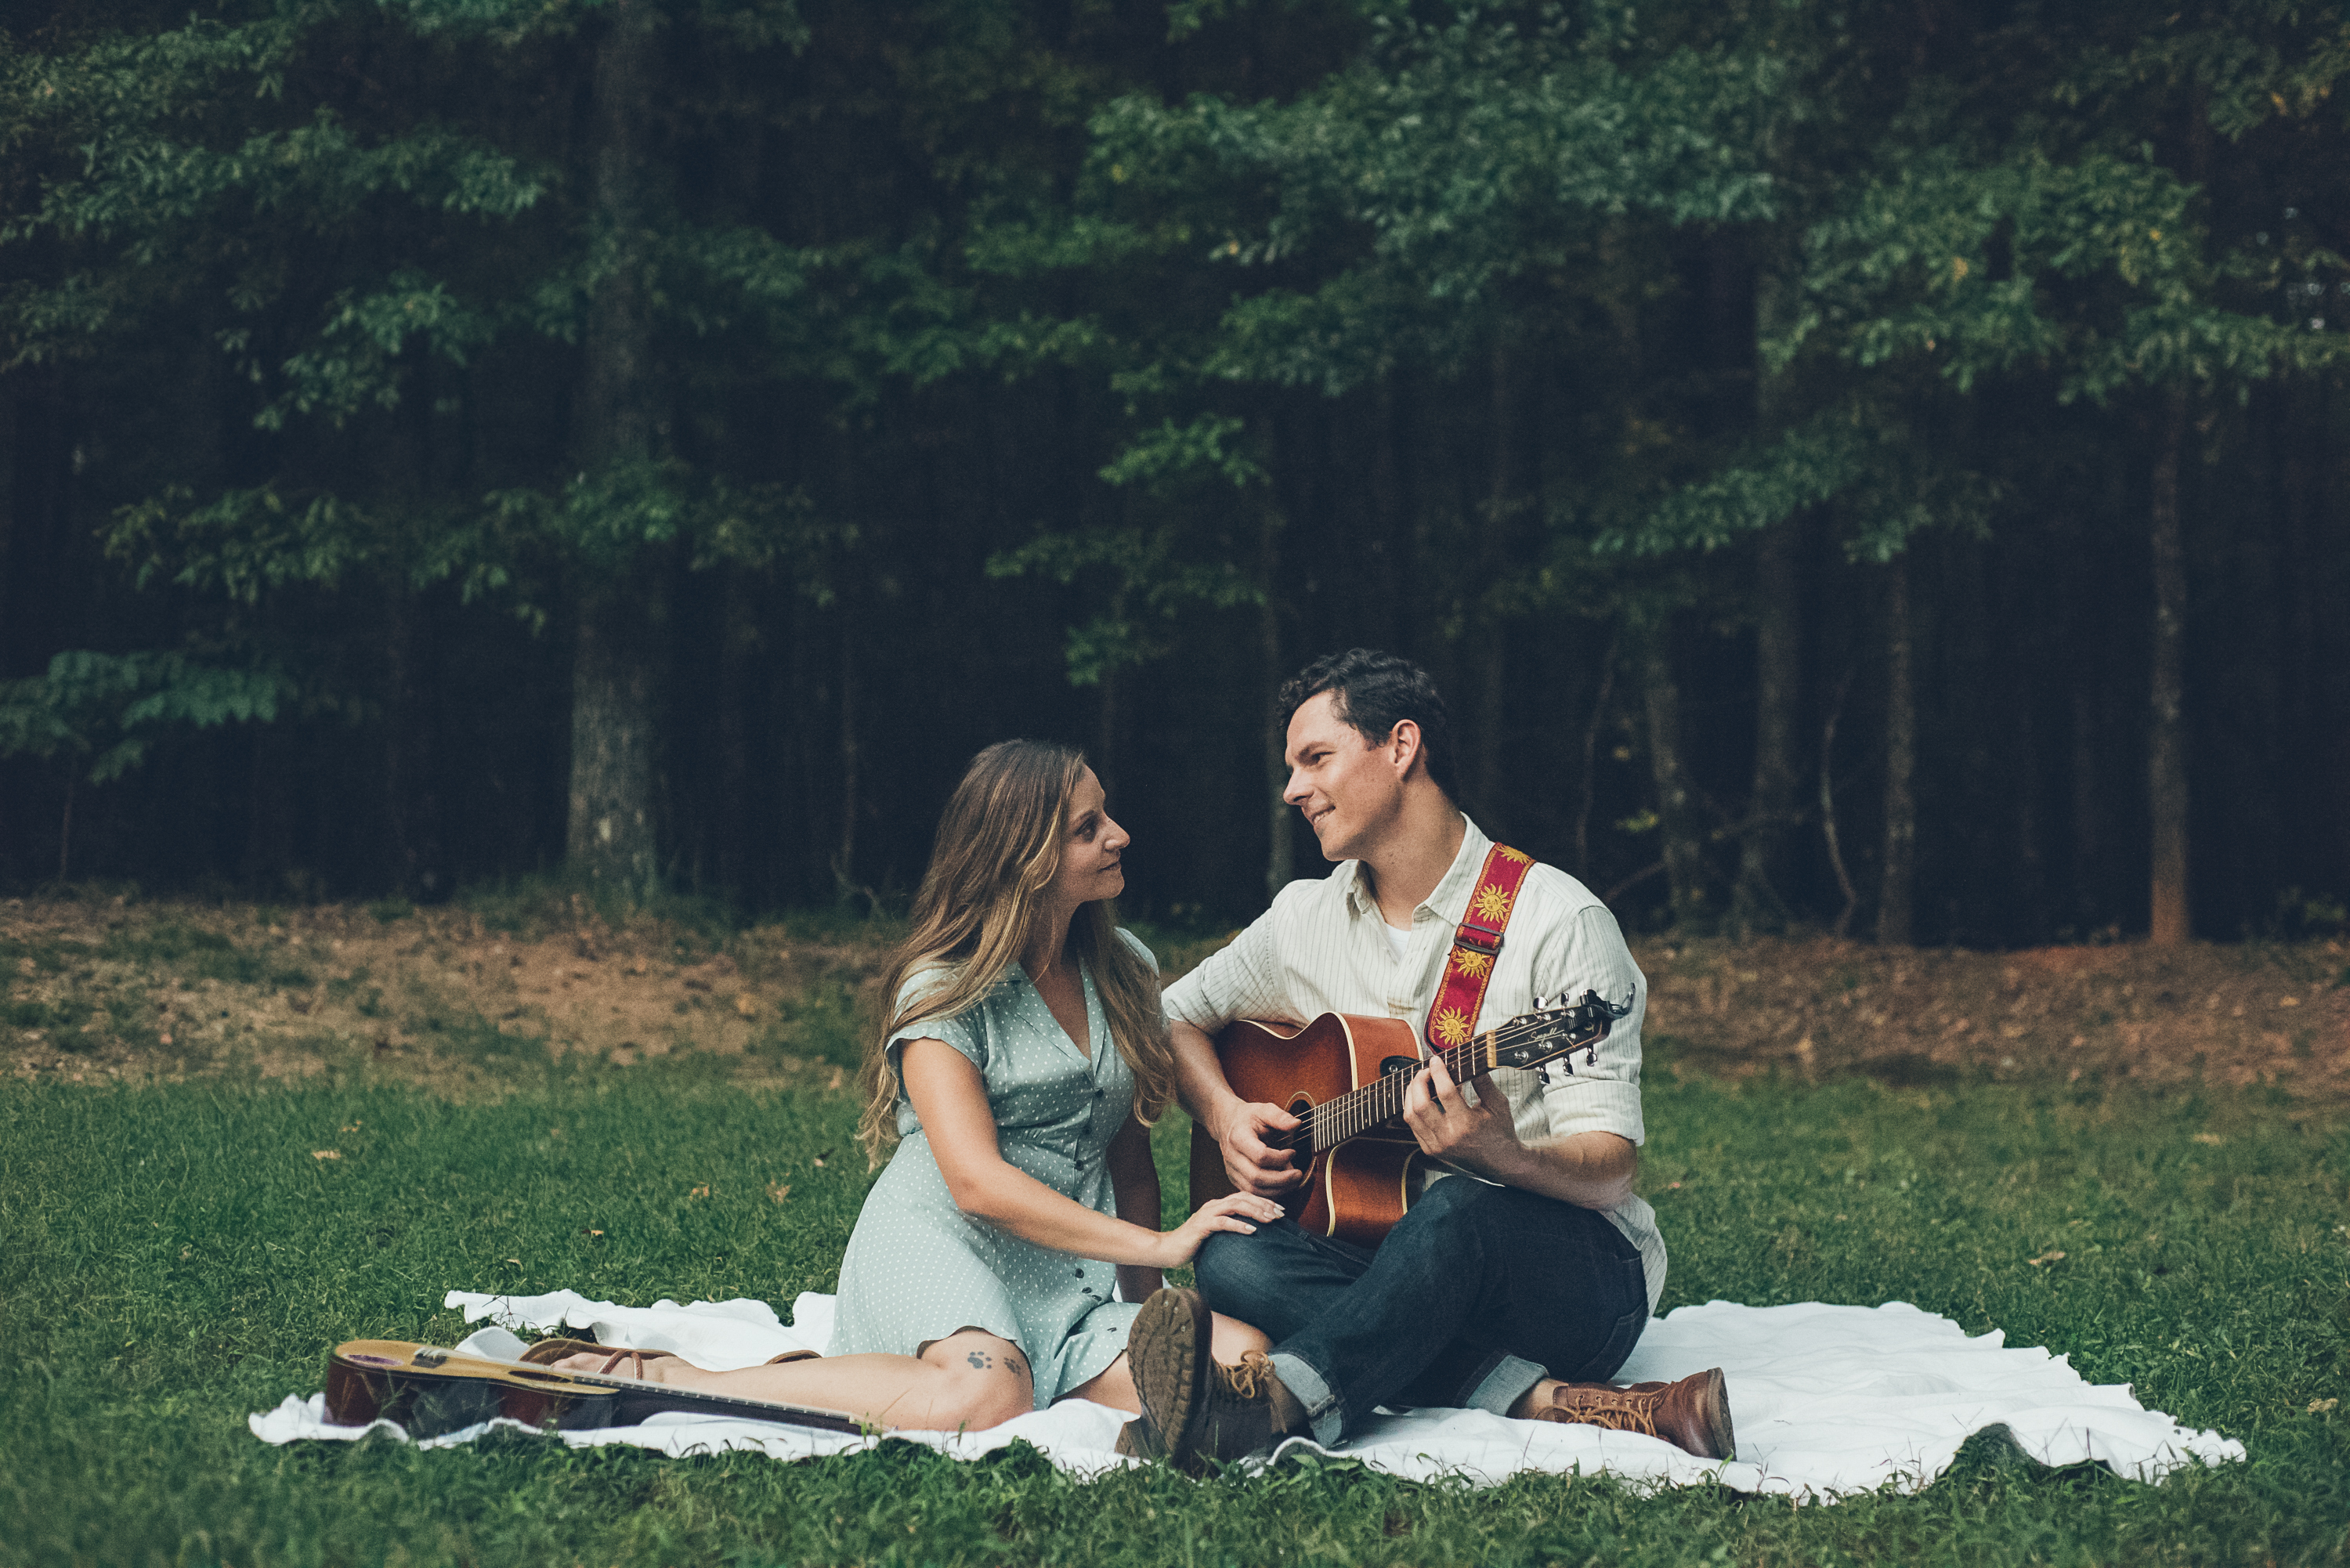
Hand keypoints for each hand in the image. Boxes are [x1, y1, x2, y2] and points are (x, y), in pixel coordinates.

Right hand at [1152, 1192, 1285, 1268]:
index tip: (1280, 1210)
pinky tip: (1252, 1231)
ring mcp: (1207, 1214)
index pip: (1244, 1197)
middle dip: (1264, 1205)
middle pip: (1243, 1198)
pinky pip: (1223, 1222)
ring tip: (1270, 1220)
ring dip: (1255, 1211)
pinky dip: (1239, 1225)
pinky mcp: (1201, 1226)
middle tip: (1281, 1214)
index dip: (1263, 1201)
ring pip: (1235, 1205)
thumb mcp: (1216, 1235)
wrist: (1168, 1250)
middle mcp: (1213, 1205)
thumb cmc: (1193, 1245)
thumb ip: (1230, 1229)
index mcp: (1218, 1206)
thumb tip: (1254, 1235)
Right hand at [1219, 1100, 1307, 1195]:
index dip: (1280, 1157)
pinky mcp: (1235, 1179)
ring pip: (1254, 1189)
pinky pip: (1252, 1193)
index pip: (1260, 1156)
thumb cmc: (1248, 1117)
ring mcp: (1232, 1170)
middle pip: (1257, 1177)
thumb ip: (1280, 1117)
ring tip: (1293, 1181)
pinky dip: (1269, 1193)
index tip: (1293, 1152)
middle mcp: (1232, 1157)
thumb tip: (1296, 1124)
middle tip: (1298, 1174)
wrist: (1227, 1123)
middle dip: (1281, 1179)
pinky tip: (1283, 1186)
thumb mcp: (1263, 1110)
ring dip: (1277, 1189)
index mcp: (1239, 1138)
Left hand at [1401, 1051, 1522, 1174]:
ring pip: (1411, 1115)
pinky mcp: (1430, 1150)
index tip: (1437, 1060)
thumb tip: (1469, 1059)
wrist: (1500, 1163)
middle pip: (1420, 1104)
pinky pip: (1413, 1126)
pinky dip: (1413, 1108)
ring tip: (1421, 1082)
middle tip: (1426, 1070)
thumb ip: (1483, 1081)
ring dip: (1412, 1094)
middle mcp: (1448, 1138)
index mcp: (1467, 1125)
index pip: (1445, 1092)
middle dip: (1419, 1081)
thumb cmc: (1501, 1132)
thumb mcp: (1498, 1103)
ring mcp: (1437, 1146)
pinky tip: (1421, 1098)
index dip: (1438, 1072)